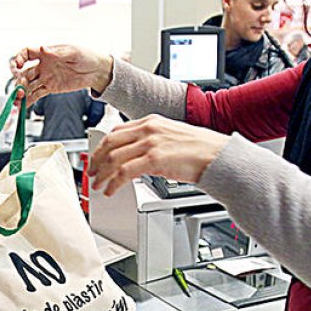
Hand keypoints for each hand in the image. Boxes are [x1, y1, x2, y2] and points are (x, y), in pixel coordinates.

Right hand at [12, 45, 112, 106]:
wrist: (97, 72)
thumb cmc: (86, 57)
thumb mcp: (73, 52)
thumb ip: (57, 52)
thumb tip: (43, 49)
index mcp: (46, 53)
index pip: (27, 53)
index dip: (19, 58)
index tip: (17, 65)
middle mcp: (43, 65)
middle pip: (24, 71)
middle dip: (19, 79)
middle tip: (20, 87)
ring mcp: (46, 77)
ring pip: (28, 84)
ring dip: (21, 92)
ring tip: (17, 100)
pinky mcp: (51, 88)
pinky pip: (36, 94)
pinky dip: (28, 100)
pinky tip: (22, 106)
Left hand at [89, 115, 227, 196]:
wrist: (218, 156)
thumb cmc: (201, 150)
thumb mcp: (172, 137)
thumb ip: (152, 141)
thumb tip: (137, 155)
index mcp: (152, 121)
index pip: (117, 131)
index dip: (103, 145)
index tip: (98, 156)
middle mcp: (148, 129)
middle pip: (111, 142)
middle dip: (97, 159)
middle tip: (92, 172)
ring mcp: (150, 143)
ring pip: (114, 158)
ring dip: (102, 174)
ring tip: (98, 185)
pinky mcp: (154, 159)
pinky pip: (124, 172)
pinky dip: (114, 183)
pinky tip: (111, 190)